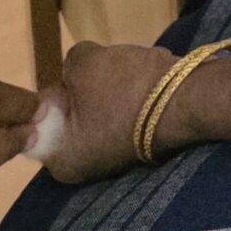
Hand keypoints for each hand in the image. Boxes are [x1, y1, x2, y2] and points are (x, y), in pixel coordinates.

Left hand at [35, 41, 176, 183]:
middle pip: (69, 112)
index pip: (40, 116)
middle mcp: (84, 167)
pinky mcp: (137, 143)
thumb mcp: (85, 63)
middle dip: (84, 86)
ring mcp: (112, 157)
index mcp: (62, 158)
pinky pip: (120, 112)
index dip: (57, 85)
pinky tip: (142, 81)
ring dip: (108, 87)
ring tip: (126, 72)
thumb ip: (68, 64)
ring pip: (97, 109)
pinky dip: (128, 94)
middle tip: (101, 70)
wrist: (190, 98)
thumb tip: (76, 69)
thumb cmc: (128, 88)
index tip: (74, 73)